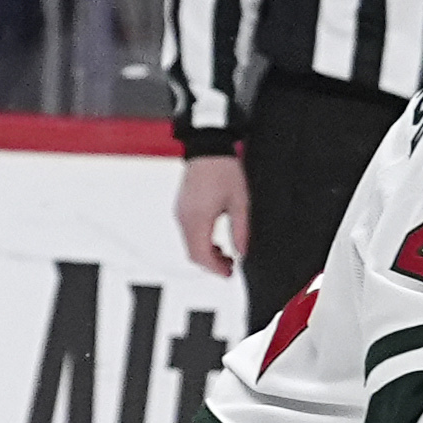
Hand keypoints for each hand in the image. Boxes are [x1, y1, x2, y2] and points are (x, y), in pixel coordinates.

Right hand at [176, 153, 247, 277]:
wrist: (208, 148)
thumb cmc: (224, 171)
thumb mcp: (240, 203)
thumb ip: (241, 230)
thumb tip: (242, 253)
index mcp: (198, 218)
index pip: (201, 255)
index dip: (215, 269)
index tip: (230, 273)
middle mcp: (184, 218)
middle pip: (193, 253)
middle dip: (211, 264)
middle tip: (231, 267)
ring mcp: (180, 213)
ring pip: (189, 245)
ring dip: (206, 254)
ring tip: (227, 254)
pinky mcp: (181, 208)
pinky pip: (188, 233)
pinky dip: (201, 243)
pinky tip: (216, 241)